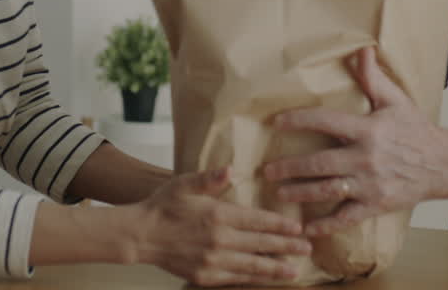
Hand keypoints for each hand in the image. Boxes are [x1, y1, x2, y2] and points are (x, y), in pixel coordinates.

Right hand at [134, 166, 310, 286]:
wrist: (140, 235)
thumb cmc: (163, 205)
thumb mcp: (185, 183)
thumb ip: (210, 178)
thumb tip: (230, 169)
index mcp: (218, 215)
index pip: (258, 221)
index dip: (280, 225)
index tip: (298, 228)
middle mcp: (219, 240)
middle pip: (260, 244)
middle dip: (286, 247)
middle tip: (307, 248)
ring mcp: (212, 261)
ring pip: (251, 266)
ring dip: (275, 268)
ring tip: (294, 271)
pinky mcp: (204, 276)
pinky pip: (235, 278)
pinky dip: (252, 279)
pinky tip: (265, 279)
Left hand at [263, 47, 447, 235]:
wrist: (442, 164)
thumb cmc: (415, 130)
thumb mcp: (395, 100)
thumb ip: (374, 78)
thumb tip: (362, 50)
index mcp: (367, 130)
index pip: (326, 122)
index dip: (299, 120)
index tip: (276, 122)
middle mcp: (366, 158)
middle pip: (320, 164)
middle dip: (290, 168)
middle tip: (268, 170)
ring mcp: (370, 185)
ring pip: (328, 191)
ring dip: (300, 193)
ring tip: (278, 193)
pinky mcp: (375, 205)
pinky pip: (346, 218)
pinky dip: (325, 226)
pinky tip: (307, 229)